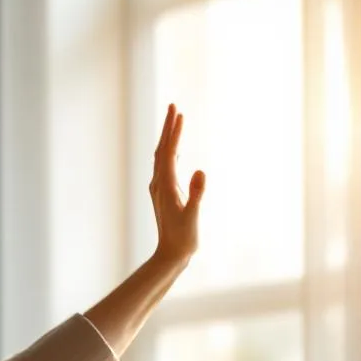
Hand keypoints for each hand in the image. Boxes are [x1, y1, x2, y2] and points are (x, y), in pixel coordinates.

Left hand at [150, 103, 204, 268]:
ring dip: (168, 138)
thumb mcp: (193, 216)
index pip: (168, 152)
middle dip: (167, 128)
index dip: (173, 132)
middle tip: (173, 106)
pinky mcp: (164, 194)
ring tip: (175, 120)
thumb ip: (197, 194)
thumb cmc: (183, 238)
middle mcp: (159, 184)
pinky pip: (165, 167)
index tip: (178, 112)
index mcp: (165, 186)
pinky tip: (174, 149)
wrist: (171, 255)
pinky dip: (170, 152)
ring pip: (162, 157)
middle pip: (161, 150)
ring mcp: (160, 189)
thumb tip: (201, 172)